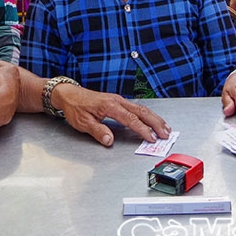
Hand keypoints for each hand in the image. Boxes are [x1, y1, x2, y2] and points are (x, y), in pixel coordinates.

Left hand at [51, 84, 170, 146]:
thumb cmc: (75, 108)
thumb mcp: (83, 123)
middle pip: (142, 112)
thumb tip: (110, 140)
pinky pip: (137, 107)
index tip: (151, 138)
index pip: (131, 119)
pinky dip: (147, 115)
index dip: (143, 130)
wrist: (69, 95)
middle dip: (156, 123)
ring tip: (165, 128)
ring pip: (142, 108)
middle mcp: (117, 101)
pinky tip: (152, 120)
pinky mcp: (118, 101)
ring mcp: (119, 100)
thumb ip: (98, 131)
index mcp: (110, 106)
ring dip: (154, 118)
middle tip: (166, 133)